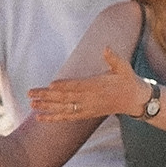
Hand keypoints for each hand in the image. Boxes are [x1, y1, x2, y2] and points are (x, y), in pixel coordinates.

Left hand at [30, 47, 145, 121]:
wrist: (134, 101)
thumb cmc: (127, 81)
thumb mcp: (124, 67)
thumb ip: (114, 59)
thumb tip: (106, 48)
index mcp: (97, 86)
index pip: (78, 86)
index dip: (64, 86)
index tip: (50, 85)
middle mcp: (90, 100)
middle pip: (66, 98)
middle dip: (47, 96)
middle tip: (31, 93)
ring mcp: (87, 109)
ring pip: (64, 109)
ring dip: (47, 107)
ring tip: (32, 105)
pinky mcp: (86, 114)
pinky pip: (67, 117)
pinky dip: (53, 118)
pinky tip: (40, 118)